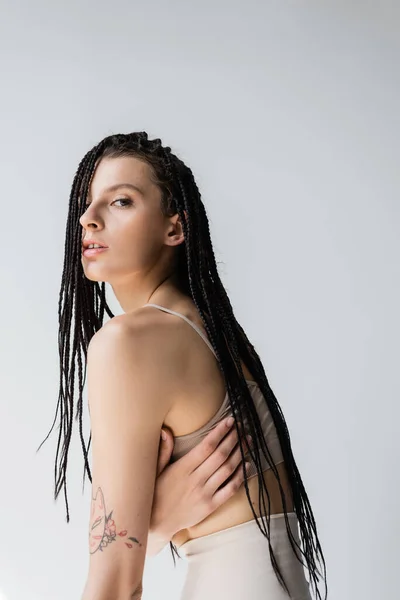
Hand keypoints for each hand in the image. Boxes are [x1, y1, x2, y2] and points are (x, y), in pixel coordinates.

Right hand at [148, 417, 251, 554]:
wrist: (157, 523)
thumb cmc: (156, 492)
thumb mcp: (155, 469)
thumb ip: (163, 449)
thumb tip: (165, 430)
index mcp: (182, 468)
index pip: (206, 446)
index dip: (220, 432)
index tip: (230, 421)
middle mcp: (195, 480)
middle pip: (220, 455)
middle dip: (234, 438)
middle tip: (242, 427)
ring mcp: (204, 494)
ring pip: (227, 470)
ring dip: (240, 453)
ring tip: (248, 440)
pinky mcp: (210, 506)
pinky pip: (230, 490)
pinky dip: (240, 476)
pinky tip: (247, 464)